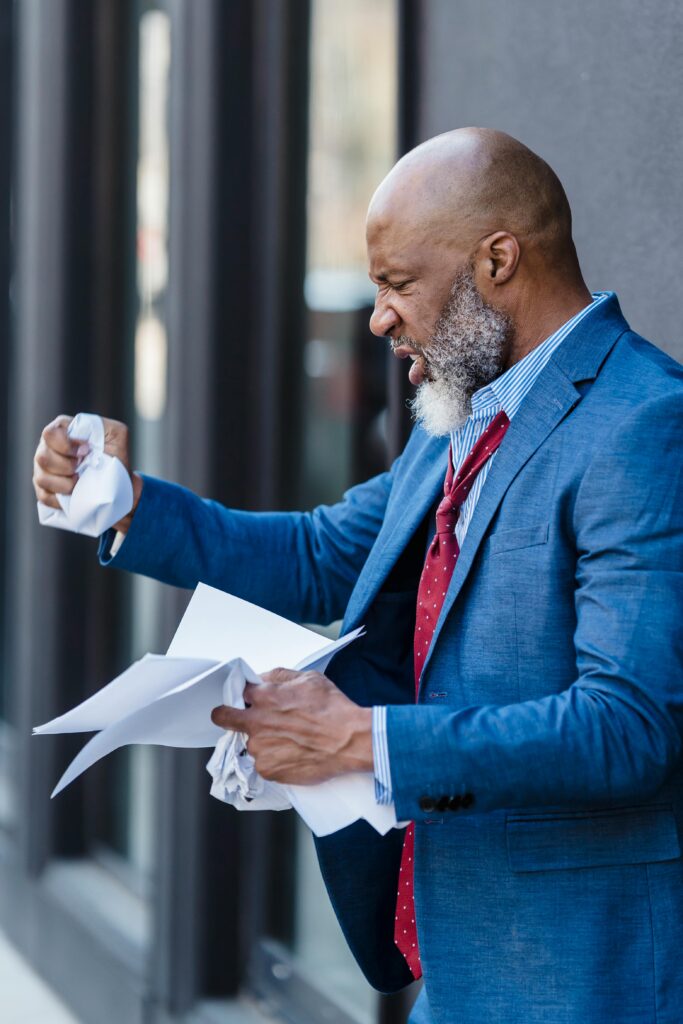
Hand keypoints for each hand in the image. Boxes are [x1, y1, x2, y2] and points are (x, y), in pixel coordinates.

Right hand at [33, 414, 142, 532]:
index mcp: (62, 431)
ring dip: (65, 484)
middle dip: (66, 466)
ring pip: (42, 478)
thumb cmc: (114, 456)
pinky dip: (61, 499)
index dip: (66, 445)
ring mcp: (43, 469)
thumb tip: (86, 441)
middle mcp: (47, 448)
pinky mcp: (44, 489)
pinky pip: (44, 496)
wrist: (117, 484)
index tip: (86, 452)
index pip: (50, 434)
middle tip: (81, 468)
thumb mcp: (116, 435)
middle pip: (43, 457)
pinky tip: (73, 495)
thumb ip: (104, 428)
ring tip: (80, 482)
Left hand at [211, 668, 373, 784]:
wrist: (349, 741)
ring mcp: (259, 748)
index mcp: (264, 696)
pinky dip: (274, 759)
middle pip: (224, 718)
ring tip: (289, 741)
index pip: (236, 692)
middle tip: (240, 720)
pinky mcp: (267, 769)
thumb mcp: (308, 678)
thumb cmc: (333, 709)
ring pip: (250, 743)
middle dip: (227, 716)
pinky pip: (263, 763)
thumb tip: (262, 679)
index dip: (243, 696)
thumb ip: (279, 676)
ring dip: (262, 741)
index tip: (245, 700)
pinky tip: (293, 754)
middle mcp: (256, 722)